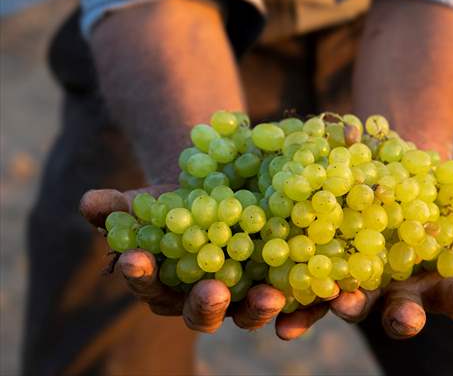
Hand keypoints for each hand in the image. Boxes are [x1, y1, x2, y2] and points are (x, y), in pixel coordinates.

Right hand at [80, 186, 288, 332]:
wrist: (216, 193)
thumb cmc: (173, 201)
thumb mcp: (146, 199)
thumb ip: (119, 206)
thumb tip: (89, 202)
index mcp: (165, 284)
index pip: (148, 284)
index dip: (140, 274)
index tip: (133, 259)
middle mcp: (202, 298)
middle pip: (201, 312)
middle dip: (205, 304)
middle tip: (212, 290)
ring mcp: (242, 296)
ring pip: (247, 312)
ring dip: (258, 308)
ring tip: (270, 296)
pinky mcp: (276, 283)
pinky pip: (288, 297)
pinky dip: (299, 301)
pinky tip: (310, 291)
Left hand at [275, 199, 452, 339]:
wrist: (392, 170)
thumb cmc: (441, 200)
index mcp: (436, 287)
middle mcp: (396, 293)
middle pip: (402, 313)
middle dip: (404, 315)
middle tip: (403, 312)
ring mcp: (358, 282)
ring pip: (354, 303)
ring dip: (346, 307)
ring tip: (342, 304)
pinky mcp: (321, 267)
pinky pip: (307, 287)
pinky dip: (297, 300)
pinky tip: (283, 312)